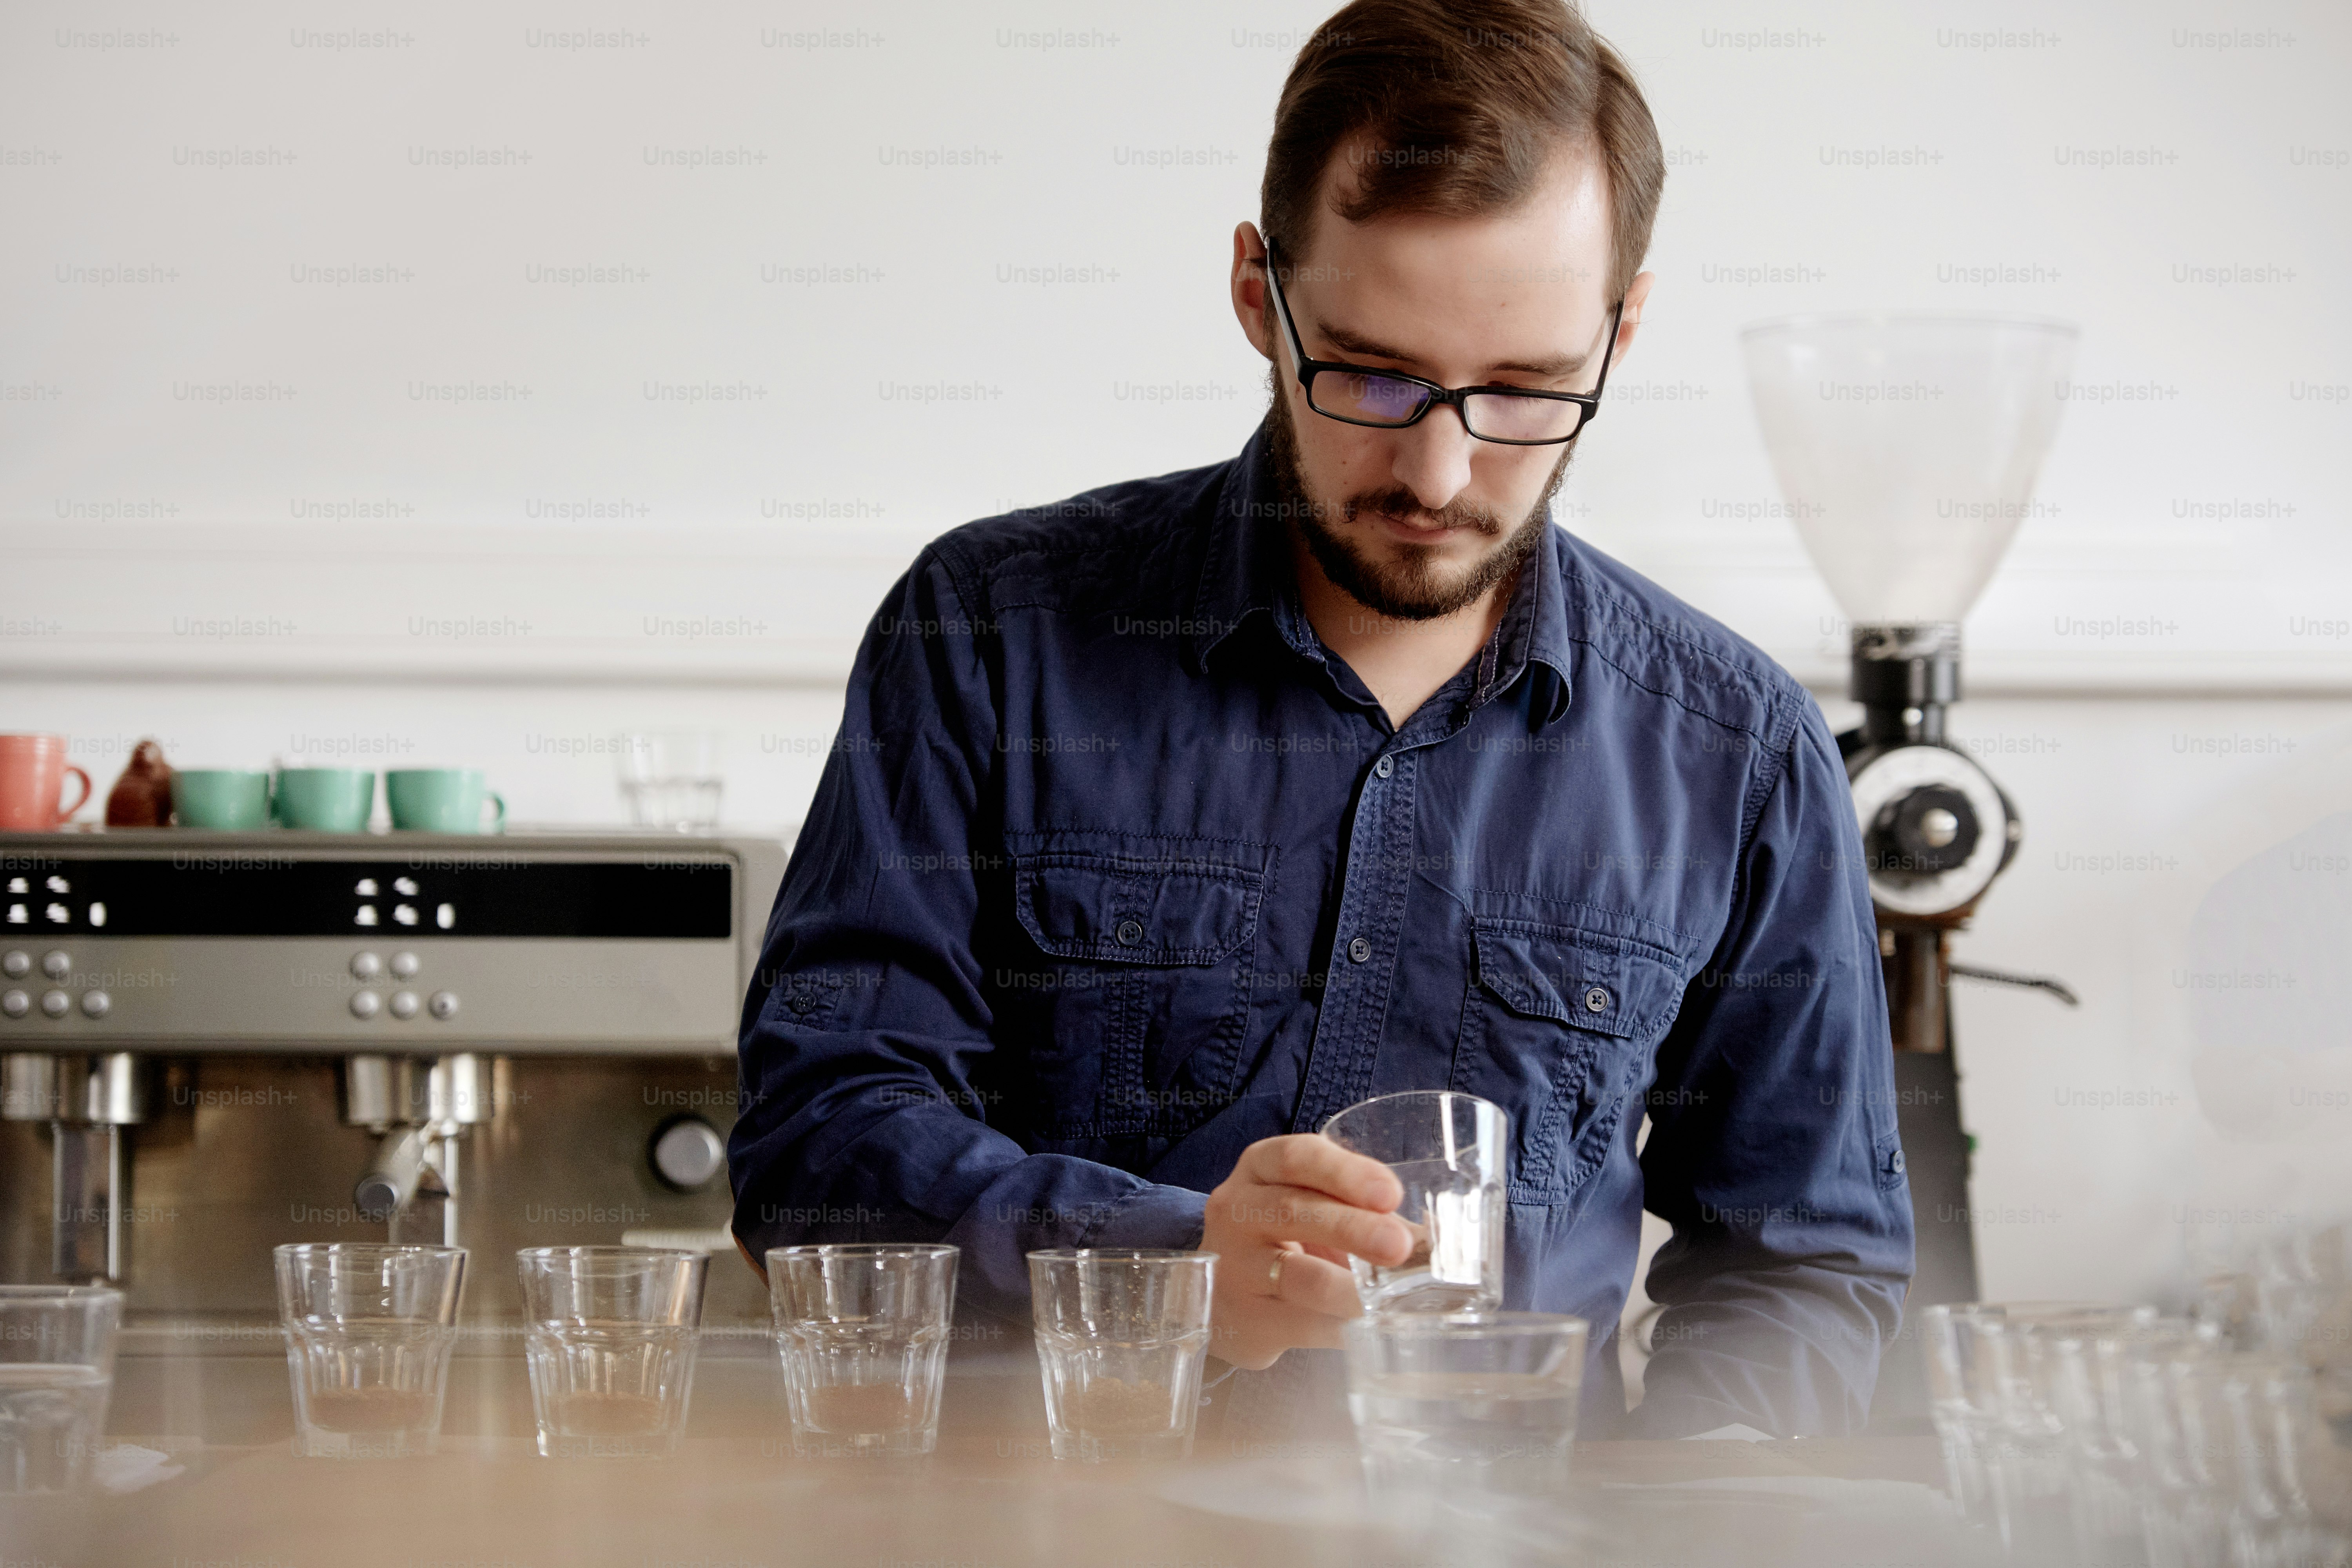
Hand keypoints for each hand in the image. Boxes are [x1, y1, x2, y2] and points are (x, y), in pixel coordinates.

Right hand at [1197, 1133, 1410, 1369]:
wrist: (1229, 1293)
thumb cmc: (1289, 1235)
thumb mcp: (1316, 1205)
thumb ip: (1370, 1210)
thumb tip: (1446, 1235)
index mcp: (1262, 1168)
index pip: (1298, 1157)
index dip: (1345, 1173)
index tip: (1392, 1193)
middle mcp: (1237, 1210)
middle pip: (1293, 1210)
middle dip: (1352, 1228)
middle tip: (1399, 1245)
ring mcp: (1235, 1267)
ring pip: (1295, 1276)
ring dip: (1347, 1289)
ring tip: (1388, 1300)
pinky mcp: (1243, 1320)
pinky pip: (1299, 1325)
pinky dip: (1340, 1328)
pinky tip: (1371, 1331)